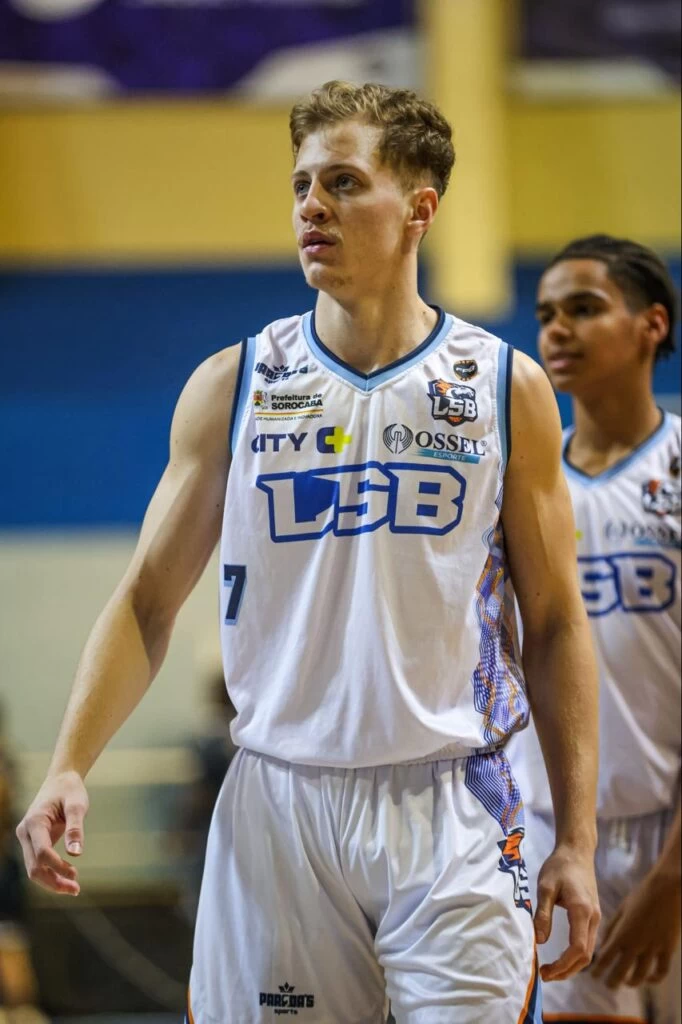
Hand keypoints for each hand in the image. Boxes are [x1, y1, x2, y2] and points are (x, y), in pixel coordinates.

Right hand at [16, 770, 88, 894]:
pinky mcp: (32, 842)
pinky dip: (51, 874)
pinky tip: (67, 879)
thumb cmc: (70, 790)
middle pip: (33, 866)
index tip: (76, 874)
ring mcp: (27, 838)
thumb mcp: (77, 804)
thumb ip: (76, 827)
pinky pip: (38, 863)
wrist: (61, 780)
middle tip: (76, 890)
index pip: (42, 852)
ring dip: (52, 881)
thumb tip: (76, 853)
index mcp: (34, 821)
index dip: (57, 866)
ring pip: (33, 869)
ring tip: (74, 889)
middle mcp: (25, 832)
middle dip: (53, 881)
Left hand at [534, 843, 600, 981]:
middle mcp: (593, 918)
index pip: (578, 949)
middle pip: (586, 956)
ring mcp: (596, 917)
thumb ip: (543, 914)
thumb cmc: (559, 866)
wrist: (577, 851)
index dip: (562, 965)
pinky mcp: (593, 916)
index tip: (545, 971)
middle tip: (545, 975)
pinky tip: (562, 956)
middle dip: (566, 971)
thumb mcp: (545, 887)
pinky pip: (587, 942)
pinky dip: (576, 955)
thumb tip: (539, 941)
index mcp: (582, 911)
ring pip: (588, 952)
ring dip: (571, 965)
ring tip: (551, 970)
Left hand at [592, 871, 680, 988]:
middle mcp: (636, 945)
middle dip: (611, 981)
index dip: (597, 969)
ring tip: (626, 982)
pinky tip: (648, 978)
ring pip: (640, 976)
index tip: (593, 975)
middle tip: (607, 985)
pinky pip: (660, 971)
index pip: (604, 958)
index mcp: (621, 933)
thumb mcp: (621, 909)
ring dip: (631, 982)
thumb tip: (604, 946)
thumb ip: (611, 929)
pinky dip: (653, 978)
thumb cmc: (641, 895)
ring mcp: (653, 949)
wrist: (667, 888)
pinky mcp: (668, 949)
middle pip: (620, 972)